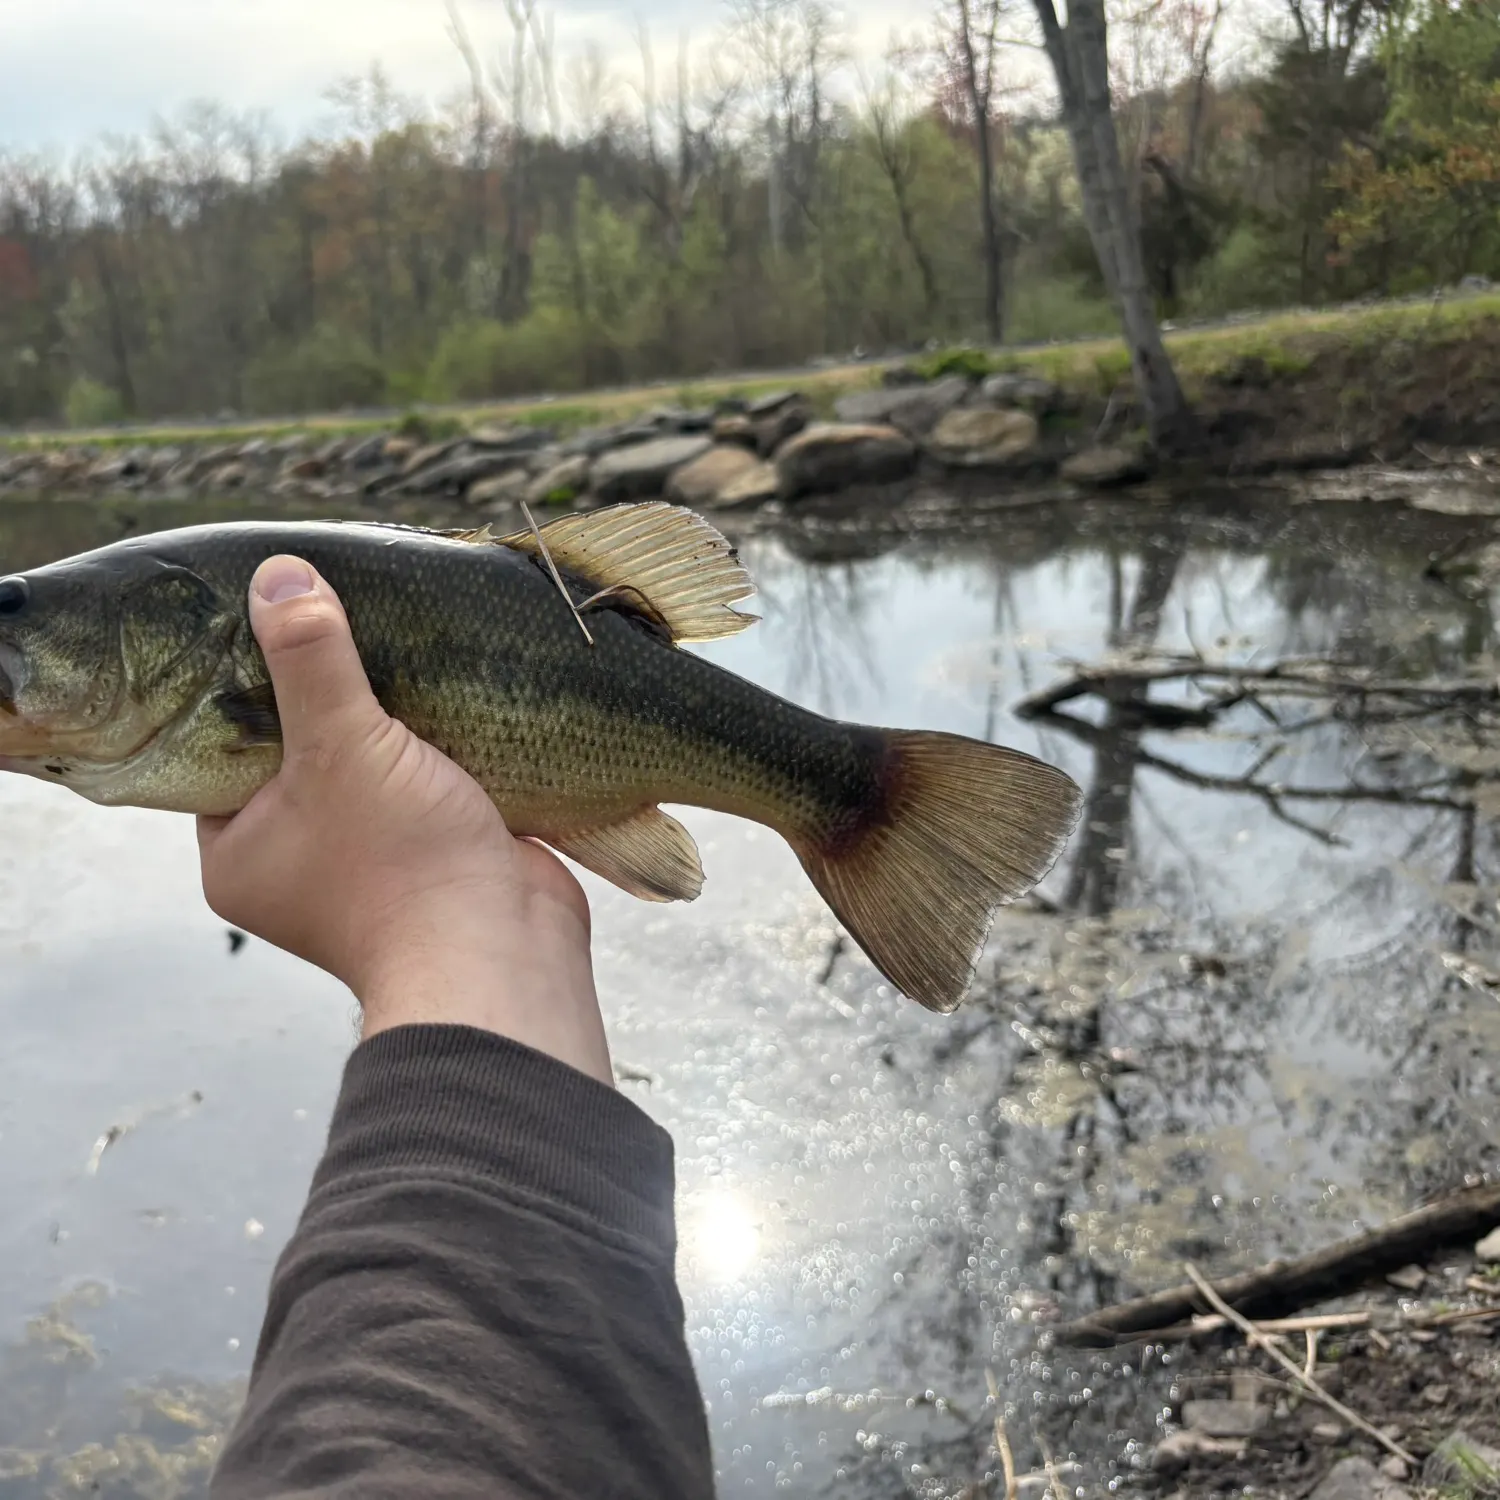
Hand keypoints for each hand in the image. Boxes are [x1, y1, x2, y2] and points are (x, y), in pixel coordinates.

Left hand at [197, 556, 611, 1085]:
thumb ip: (309, 659)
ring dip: (391, 717)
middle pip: (299, 747)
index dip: (245, 681)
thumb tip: (278, 576)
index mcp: (240, 849)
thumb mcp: (342, 746)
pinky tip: (452, 695)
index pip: (220, 744)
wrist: (507, 955)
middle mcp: (297, 859)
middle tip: (344, 621)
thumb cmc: (402, 866)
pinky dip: (438, 747)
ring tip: (402, 649)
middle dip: (330, 692)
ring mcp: (369, 860)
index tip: (275, 620)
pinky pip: (423, 782)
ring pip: (368, 763)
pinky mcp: (435, 851)